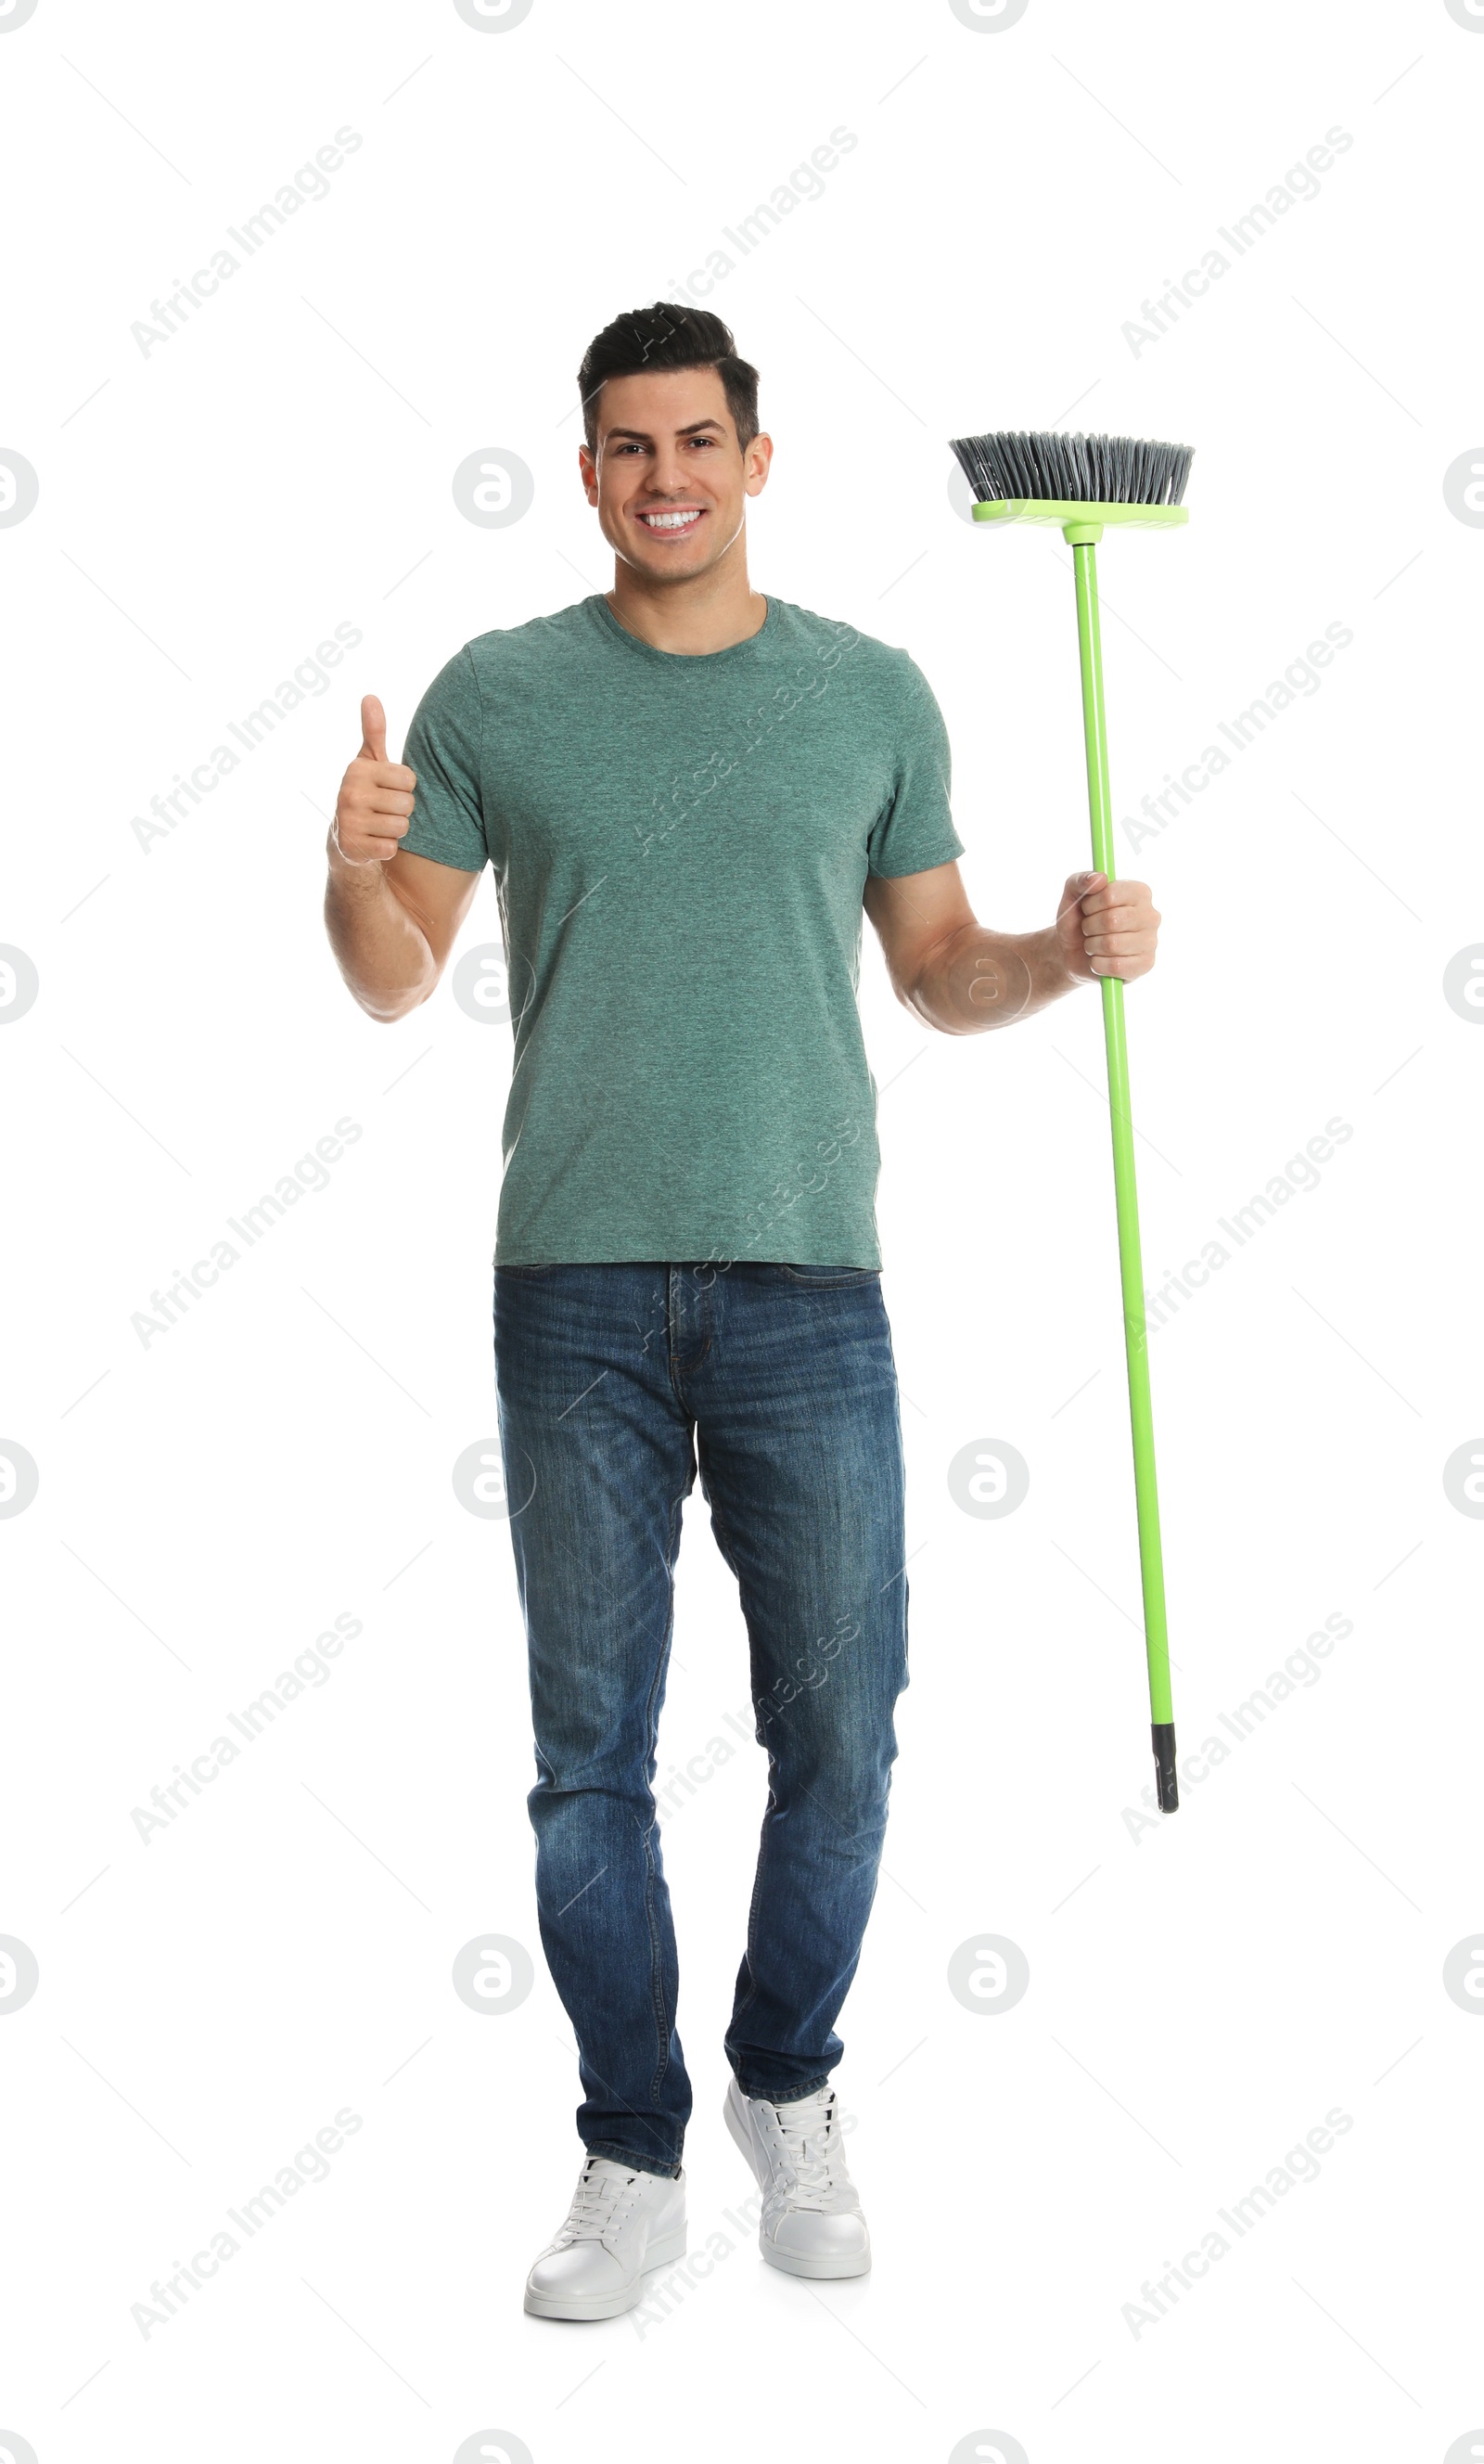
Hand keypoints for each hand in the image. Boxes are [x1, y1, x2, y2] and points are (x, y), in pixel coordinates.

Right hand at [331, 696, 416, 866]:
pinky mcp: (352, 847)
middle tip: (383, 809)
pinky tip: (373, 841)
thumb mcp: (369, 761)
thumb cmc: (366, 791)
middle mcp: (350, 793)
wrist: (345, 836)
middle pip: (407, 804)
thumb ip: (374, 731)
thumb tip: (370, 696)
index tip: (388, 788)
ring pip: (401, 827)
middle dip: (402, 810)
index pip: (410, 780)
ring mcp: (349, 820)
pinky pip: (391, 848)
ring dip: (396, 829)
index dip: (405, 787)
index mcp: (358, 770)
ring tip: (379, 824)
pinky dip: (387, 847)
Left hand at [1055, 870, 1159, 984]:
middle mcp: (1151, 915)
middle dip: (1089, 927)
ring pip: (1112, 945)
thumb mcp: (1072, 895)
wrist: (1071, 951)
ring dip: (1092, 946)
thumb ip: (1080, 880)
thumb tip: (1100, 878)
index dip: (1090, 905)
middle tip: (1089, 929)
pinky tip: (1099, 959)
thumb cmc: (1077, 920)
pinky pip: (1116, 966)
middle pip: (1112, 920)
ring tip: (1093, 944)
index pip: (1110, 895)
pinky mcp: (1146, 964)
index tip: (1087, 909)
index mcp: (1139, 892)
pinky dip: (1098, 964)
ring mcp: (1151, 941)